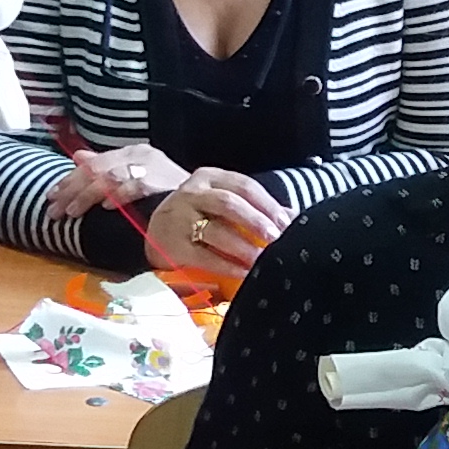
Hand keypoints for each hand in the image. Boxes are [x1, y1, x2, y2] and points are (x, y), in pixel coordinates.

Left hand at [42, 143, 188, 220]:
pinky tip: (105, 207)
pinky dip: (118, 196)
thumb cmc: (167, 194)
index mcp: (132, 152)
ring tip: (71, 211)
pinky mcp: (162, 182)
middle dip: (71, 189)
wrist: (203, 204)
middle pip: (97, 169)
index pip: (93, 163)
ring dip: (87, 195)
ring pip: (109, 177)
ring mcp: (152, 168)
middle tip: (54, 209)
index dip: (69, 180)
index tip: (51, 196)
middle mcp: (140, 155)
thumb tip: (76, 156)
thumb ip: (105, 167)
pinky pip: (135, 186)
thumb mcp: (134, 176)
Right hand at [145, 168, 289, 273]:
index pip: (244, 185)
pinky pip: (203, 255)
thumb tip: (291, 217)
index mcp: (210, 178)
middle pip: (228, 203)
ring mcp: (180, 218)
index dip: (267, 204)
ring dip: (243, 246)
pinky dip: (226, 264)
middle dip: (256, 221)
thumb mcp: (222, 201)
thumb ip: (255, 206)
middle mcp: (193, 193)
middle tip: (276, 238)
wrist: (156, 228)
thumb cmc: (199, 213)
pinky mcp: (173, 244)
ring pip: (215, 229)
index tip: (286, 222)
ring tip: (261, 258)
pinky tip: (243, 271)